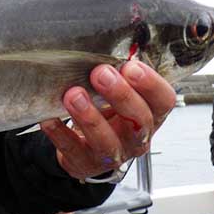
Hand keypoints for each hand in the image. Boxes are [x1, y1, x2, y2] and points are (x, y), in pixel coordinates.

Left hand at [41, 60, 175, 179]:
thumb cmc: (105, 113)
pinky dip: (59, 133)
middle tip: (100, 73)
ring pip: (107, 142)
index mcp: (149, 115)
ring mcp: (112, 155)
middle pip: (139, 121)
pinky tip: (49, 118)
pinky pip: (72, 150)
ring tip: (74, 95)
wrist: (85, 146)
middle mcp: (136, 138)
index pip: (164, 102)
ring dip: (91, 117)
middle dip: (121, 96)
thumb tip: (104, 50)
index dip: (151, 85)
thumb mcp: (117, 93)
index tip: (130, 66)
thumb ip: (117, 75)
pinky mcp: (84, 164)